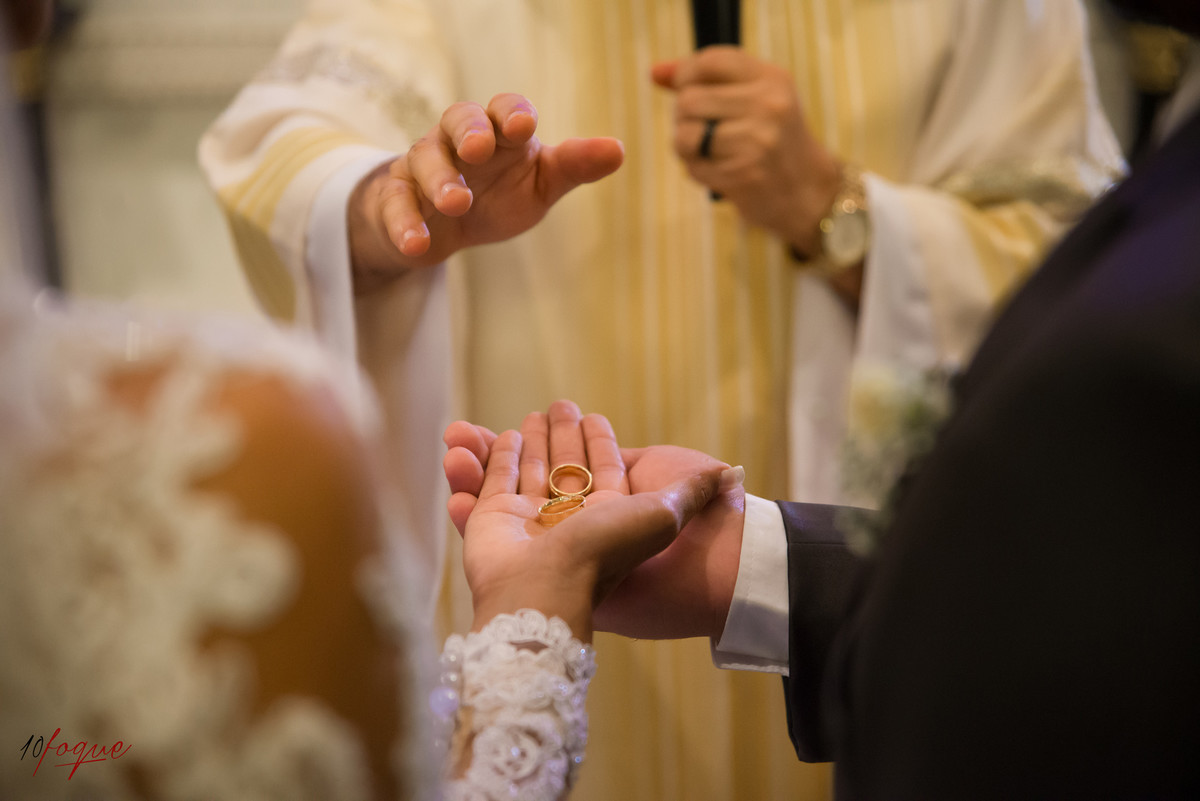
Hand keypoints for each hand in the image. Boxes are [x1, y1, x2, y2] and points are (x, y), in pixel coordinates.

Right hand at [349, 93, 624, 290]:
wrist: (445, 228)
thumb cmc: (499, 194)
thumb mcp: (540, 184)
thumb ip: (574, 167)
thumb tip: (618, 150)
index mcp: (499, 131)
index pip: (504, 110)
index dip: (512, 114)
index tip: (522, 127)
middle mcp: (458, 139)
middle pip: (458, 119)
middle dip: (469, 131)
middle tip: (478, 149)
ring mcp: (423, 165)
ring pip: (425, 158)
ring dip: (440, 180)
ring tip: (458, 204)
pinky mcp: (396, 197)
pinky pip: (395, 203)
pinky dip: (405, 222)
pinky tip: (417, 244)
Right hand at [445, 402, 722, 640]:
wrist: (556, 590)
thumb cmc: (611, 550)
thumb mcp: (667, 510)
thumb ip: (693, 489)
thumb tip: (731, 474)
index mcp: (610, 514)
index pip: (603, 469)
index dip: (598, 442)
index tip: (591, 415)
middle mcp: (571, 520)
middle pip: (564, 467)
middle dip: (560, 435)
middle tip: (555, 404)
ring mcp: (531, 524)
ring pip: (530, 473)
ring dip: (530, 443)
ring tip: (528, 414)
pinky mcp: (492, 524)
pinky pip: (494, 484)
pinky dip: (497, 460)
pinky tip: (503, 436)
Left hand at [652, 47, 840, 256]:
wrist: (807, 192)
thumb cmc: (772, 139)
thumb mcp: (754, 97)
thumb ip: (705, 80)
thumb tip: (655, 72)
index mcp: (772, 79)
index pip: (710, 61)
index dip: (685, 74)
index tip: (685, 89)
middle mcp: (768, 105)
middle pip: (689, 99)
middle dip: (684, 117)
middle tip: (703, 129)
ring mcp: (758, 141)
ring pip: (685, 135)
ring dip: (686, 146)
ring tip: (708, 151)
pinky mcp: (744, 175)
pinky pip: (693, 167)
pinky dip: (698, 171)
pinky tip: (721, 171)